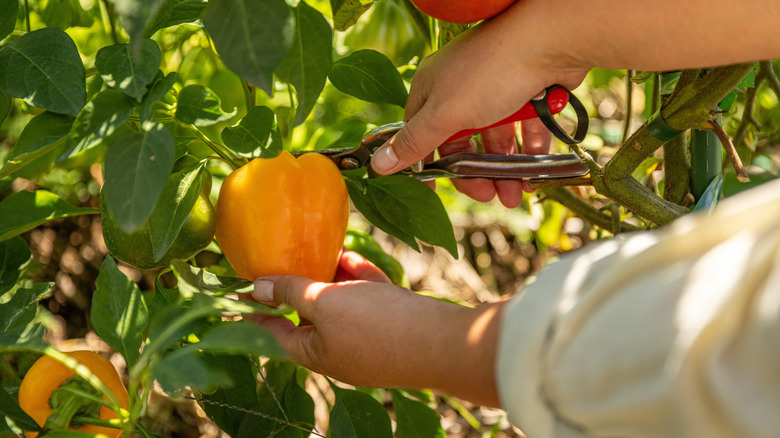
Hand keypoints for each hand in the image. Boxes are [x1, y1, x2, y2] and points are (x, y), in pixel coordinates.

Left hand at [246, 251, 504, 406]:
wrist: (442, 341)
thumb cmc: (376, 326)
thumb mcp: (324, 304)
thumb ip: (290, 291)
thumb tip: (254, 287)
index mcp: (315, 354)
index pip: (272, 333)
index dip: (254, 311)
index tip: (236, 292)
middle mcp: (338, 351)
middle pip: (308, 317)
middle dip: (299, 286)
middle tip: (282, 259)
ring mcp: (366, 340)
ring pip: (340, 305)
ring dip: (330, 277)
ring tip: (319, 249)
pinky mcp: (391, 326)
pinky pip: (367, 301)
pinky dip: (358, 280)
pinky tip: (352, 257)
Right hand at [370, 0, 589, 205]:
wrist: (550, 40)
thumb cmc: (490, 72)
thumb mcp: (445, 114)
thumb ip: (414, 142)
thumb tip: (378, 165)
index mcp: (432, 89)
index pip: (422, 134)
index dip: (429, 164)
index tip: (436, 191)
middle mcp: (462, 88)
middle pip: (463, 142)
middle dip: (475, 173)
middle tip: (489, 196)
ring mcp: (497, 89)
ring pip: (497, 139)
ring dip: (505, 170)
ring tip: (514, 194)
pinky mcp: (528, 93)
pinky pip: (525, 130)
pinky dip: (529, 153)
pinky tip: (533, 174)